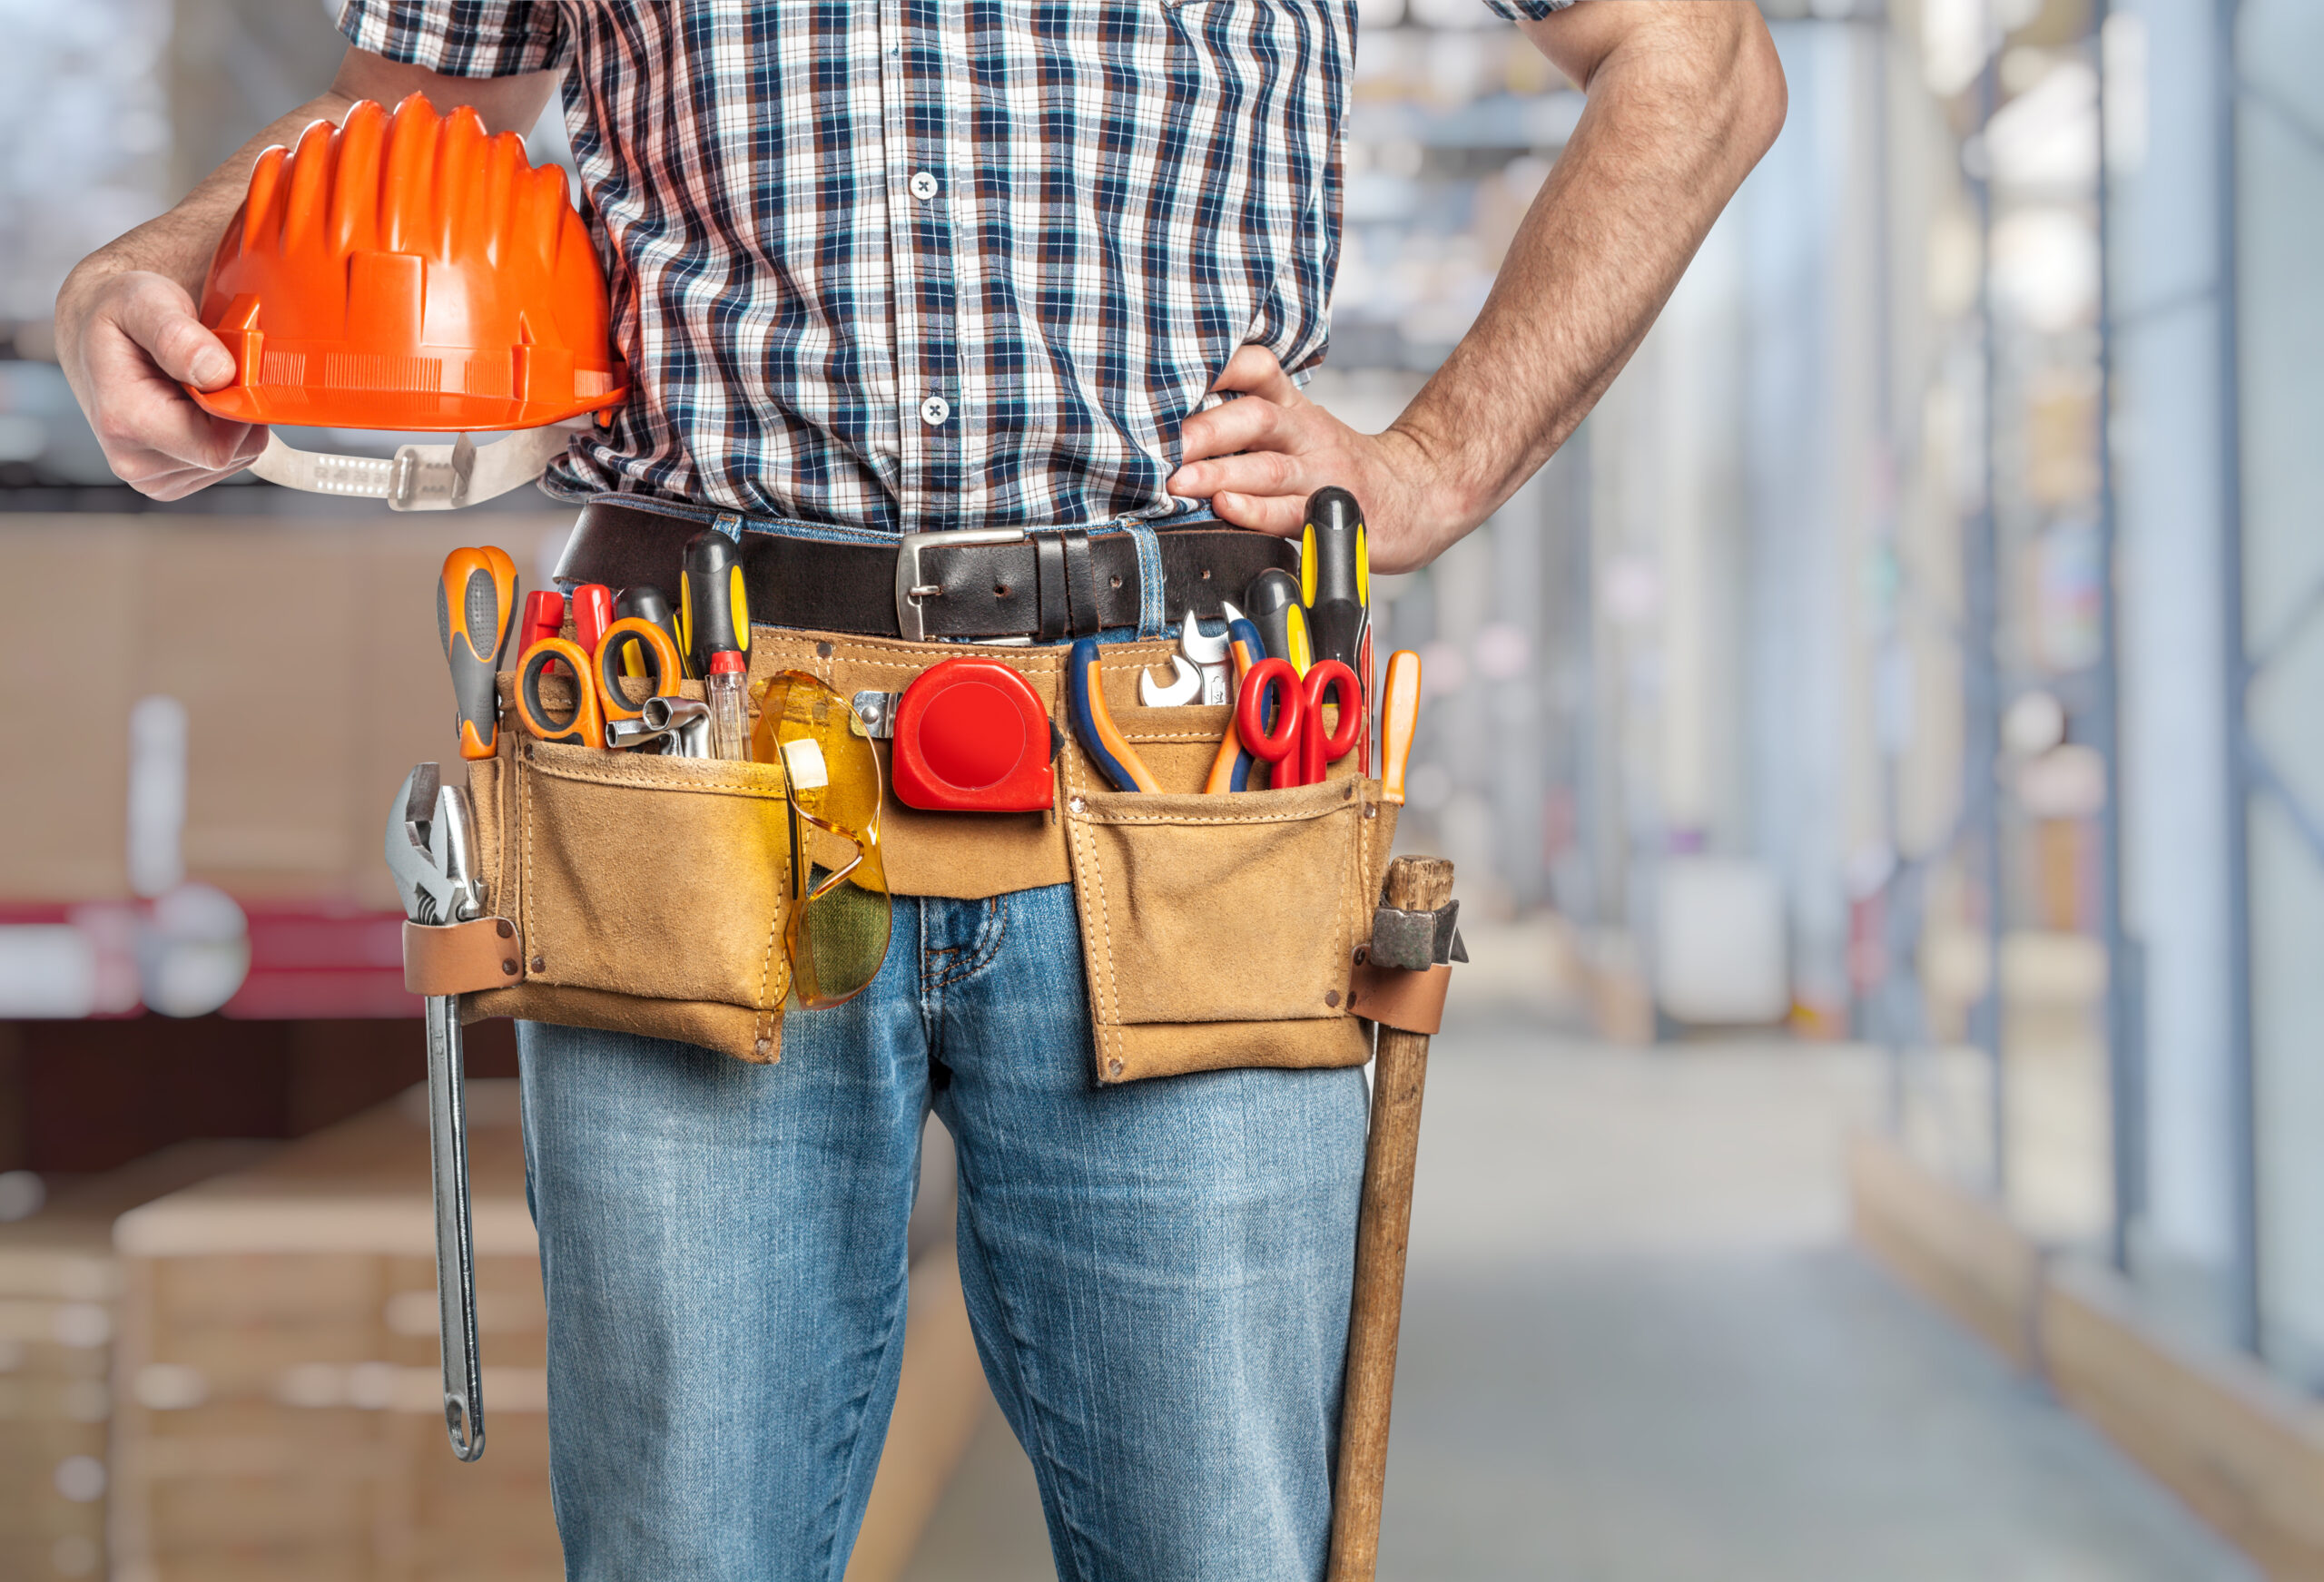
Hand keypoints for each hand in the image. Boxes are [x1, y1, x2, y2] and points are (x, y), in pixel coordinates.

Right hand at [55, 267, 265, 499]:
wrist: (94, 334)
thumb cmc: (119, 315)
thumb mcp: (143, 301)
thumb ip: (178, 335)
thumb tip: (218, 374)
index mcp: (125, 422)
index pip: (217, 446)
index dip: (239, 409)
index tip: (232, 371)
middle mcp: (133, 460)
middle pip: (232, 454)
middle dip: (237, 411)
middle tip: (211, 372)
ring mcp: (151, 477)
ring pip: (235, 459)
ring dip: (230, 421)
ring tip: (193, 387)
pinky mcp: (168, 481)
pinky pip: (227, 463)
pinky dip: (225, 433)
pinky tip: (195, 406)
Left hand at [1167, 346, 1464, 574]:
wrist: (1420, 495)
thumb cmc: (1341, 466)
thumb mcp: (1300, 426)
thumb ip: (1246, 421)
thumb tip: (1168, 425)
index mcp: (1292, 408)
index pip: (1258, 370)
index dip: (1219, 366)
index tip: (1174, 372)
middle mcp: (1305, 434)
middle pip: (1256, 418)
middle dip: (1205, 429)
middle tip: (1164, 443)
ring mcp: (1320, 475)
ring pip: (1268, 467)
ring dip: (1219, 473)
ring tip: (1179, 481)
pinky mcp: (1330, 516)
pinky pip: (1289, 512)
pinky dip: (1255, 511)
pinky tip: (1227, 510)